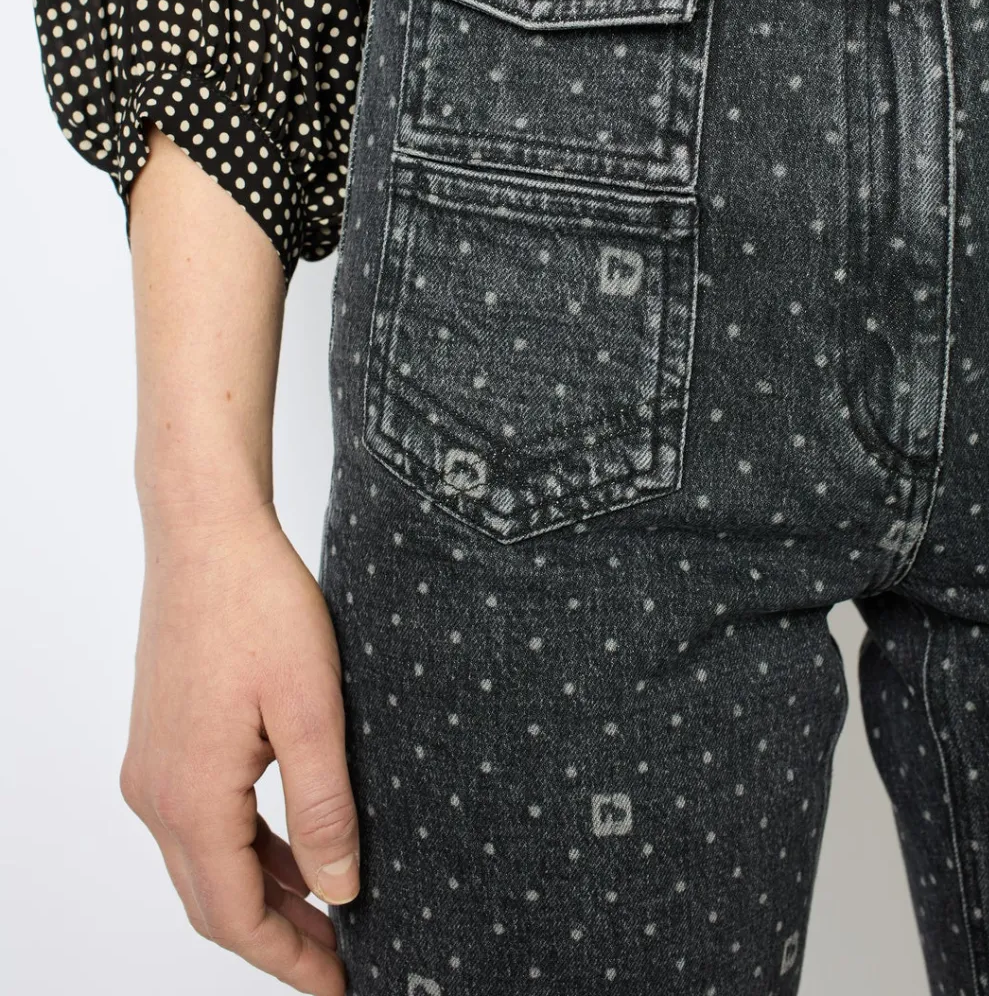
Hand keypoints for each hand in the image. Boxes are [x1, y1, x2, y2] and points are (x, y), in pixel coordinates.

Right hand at [120, 501, 358, 995]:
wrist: (206, 532)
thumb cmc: (258, 605)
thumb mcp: (313, 709)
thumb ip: (323, 808)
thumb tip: (340, 890)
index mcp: (191, 798)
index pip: (236, 918)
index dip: (290, 960)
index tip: (342, 984)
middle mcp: (156, 793)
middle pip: (214, 902)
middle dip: (278, 940)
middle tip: (342, 961)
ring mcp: (153, 767)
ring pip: (206, 864)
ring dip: (264, 894)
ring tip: (331, 911)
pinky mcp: (164, 740)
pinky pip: (202, 820)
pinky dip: (247, 847)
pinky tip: (295, 846)